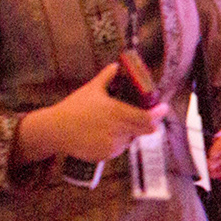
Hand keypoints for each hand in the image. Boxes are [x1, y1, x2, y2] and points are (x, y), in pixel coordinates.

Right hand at [22, 61, 167, 163]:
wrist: (56, 130)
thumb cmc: (73, 107)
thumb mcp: (91, 89)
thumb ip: (107, 77)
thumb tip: (116, 65)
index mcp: (117, 112)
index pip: (147, 117)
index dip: (158, 114)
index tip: (164, 108)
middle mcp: (118, 130)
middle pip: (145, 130)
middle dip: (149, 123)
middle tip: (147, 116)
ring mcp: (113, 145)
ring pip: (132, 138)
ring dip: (131, 132)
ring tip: (116, 123)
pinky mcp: (106, 155)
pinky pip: (120, 148)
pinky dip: (119, 141)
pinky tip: (107, 134)